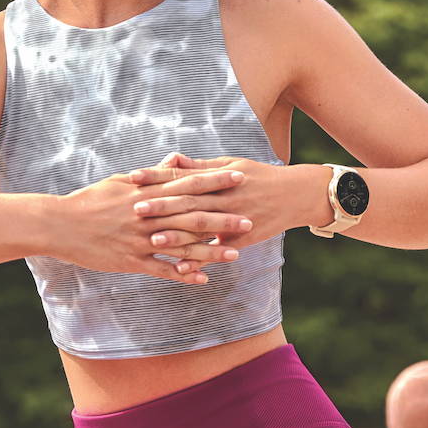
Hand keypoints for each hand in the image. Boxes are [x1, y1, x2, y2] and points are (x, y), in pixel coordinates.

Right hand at [49, 165, 251, 284]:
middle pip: (191, 216)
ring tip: (236, 254)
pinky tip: (203, 280)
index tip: (239, 178)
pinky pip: (162, 270)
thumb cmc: (91, 199)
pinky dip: (183, 275)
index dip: (215, 181)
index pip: (188, 184)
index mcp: (147, 193)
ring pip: (182, 246)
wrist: (60, 224)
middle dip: (222, 218)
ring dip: (210, 251)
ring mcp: (140, 240)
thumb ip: (152, 174)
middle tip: (250, 219)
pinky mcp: (131, 261)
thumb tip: (175, 161)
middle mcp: (148, 216)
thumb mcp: (121, 181)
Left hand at [128, 152, 323, 271]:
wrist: (295, 195)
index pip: (181, 175)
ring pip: (202, 228)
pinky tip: (183, 268)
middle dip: (162, 205)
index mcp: (217, 177)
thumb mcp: (230, 165)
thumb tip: (171, 158)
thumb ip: (199, 167)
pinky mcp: (242, 238)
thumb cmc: (258, 176)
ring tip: (153, 241)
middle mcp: (223, 197)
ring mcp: (234, 219)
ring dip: (178, 236)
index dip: (156, 176)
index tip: (132, 177)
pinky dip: (201, 260)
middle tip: (135, 209)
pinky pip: (218, 251)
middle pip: (188, 201)